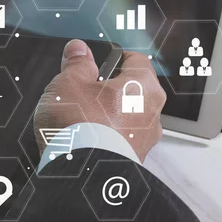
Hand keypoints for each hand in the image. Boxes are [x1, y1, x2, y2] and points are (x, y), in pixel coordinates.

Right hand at [34, 40, 165, 161]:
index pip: (135, 59)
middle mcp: (153, 112)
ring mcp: (145, 139)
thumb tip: (79, 49)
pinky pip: (120, 138)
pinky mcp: (134, 160)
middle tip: (81, 90)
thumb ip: (77, 64)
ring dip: (107, 114)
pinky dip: (105, 135)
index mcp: (143, 85)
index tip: (94, 62)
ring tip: (78, 118)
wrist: (82, 173)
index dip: (112, 57)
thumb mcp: (69, 83)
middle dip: (107, 88)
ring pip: (126, 116)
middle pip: (131, 90)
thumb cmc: (80, 123)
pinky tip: (83, 137)